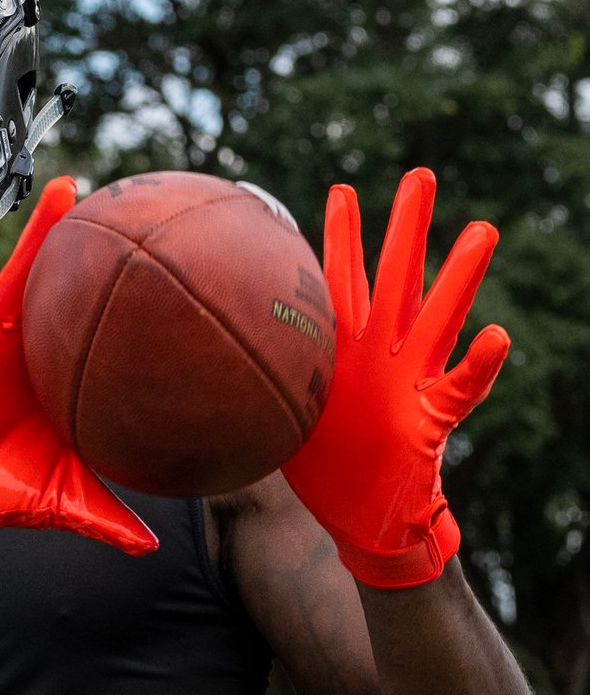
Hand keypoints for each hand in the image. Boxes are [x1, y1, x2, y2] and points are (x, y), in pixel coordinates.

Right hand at [0, 177, 158, 558]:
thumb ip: (104, 518)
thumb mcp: (60, 500)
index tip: (168, 267)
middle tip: (129, 205)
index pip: (95, 327)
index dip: (124, 298)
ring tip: (68, 189)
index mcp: (58, 377)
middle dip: (92, 245)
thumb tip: (152, 549)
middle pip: (66, 286)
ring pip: (23, 274)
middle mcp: (32, 350)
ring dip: (41, 229)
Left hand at [282, 168, 508, 587]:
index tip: (341, 189)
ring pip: (437, 318)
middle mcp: (381, 354)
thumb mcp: (280, 415)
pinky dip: (479, 365)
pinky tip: (499, 336)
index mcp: (344, 349)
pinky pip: (461, 389)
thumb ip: (258, 383)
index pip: (340, 280)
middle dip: (406, 228)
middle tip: (420, 174)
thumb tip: (196, 362)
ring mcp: (411, 382)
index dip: (339, 237)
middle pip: (396, 278)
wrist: (361, 520)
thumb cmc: (321, 467)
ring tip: (481, 231)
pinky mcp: (431, 419)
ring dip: (459, 277)